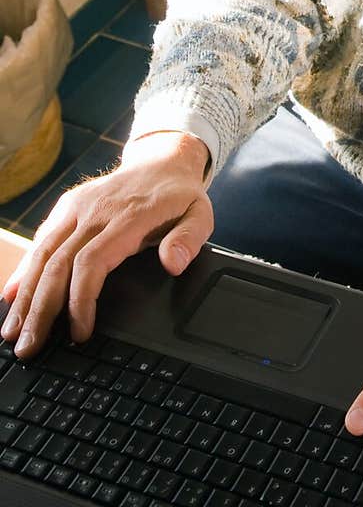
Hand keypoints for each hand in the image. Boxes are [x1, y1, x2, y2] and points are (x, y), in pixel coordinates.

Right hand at [1, 131, 211, 356]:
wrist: (163, 160)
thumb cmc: (179, 196)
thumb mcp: (200, 215)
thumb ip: (189, 239)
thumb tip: (174, 263)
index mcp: (127, 216)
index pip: (92, 262)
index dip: (80, 300)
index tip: (79, 332)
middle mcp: (95, 210)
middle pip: (58, 263)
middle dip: (40, 309)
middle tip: (29, 346)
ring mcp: (77, 206)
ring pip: (43, 252)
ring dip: (25, 294)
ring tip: (12, 332)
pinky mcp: (67, 206)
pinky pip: (42, 239)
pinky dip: (25, 269)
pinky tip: (12, 297)